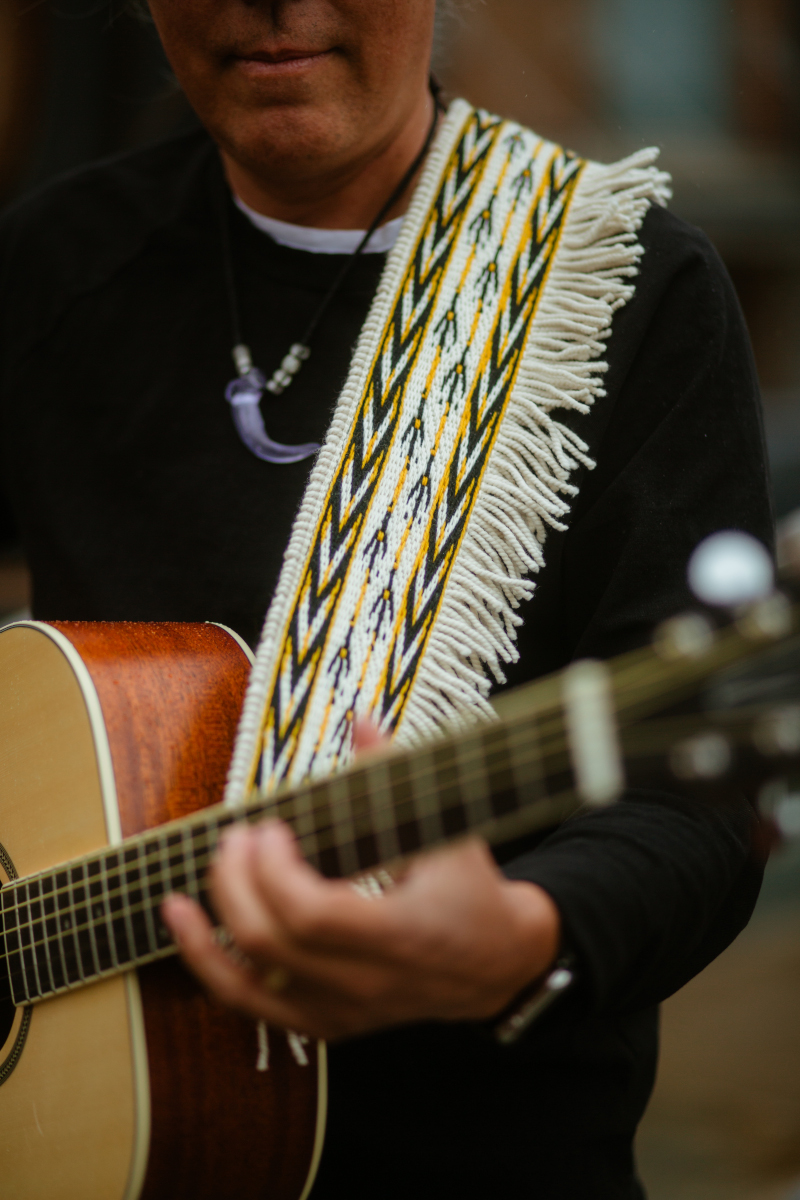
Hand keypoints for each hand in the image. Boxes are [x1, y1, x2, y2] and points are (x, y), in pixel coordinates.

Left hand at [162, 726, 560, 1039]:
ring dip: (207, 932)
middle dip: (237, 883)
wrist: (497, 965)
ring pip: (247, 986)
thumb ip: (397, 775)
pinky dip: (209, 966)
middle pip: (270, 943)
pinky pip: (250, 1005)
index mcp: (402, 935)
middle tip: (237, 838)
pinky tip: (185, 925)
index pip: (313, 915)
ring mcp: (342, 1011)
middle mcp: (367, 984)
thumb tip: (360, 718)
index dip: (275, 871)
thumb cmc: (472, 890)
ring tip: (182, 890)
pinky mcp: (324, 1024)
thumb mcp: (448, 829)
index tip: (271, 828)